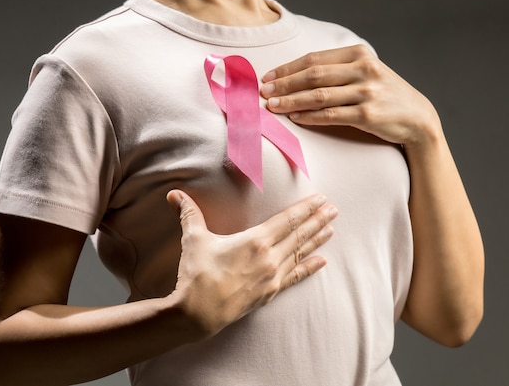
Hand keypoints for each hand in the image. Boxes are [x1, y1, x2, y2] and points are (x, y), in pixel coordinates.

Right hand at [166, 190, 336, 336]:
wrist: (197, 313)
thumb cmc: (197, 274)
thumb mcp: (194, 239)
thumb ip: (189, 213)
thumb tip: (174, 194)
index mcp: (255, 240)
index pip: (288, 219)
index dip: (306, 208)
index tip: (321, 199)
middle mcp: (269, 258)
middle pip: (299, 235)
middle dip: (317, 220)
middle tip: (334, 209)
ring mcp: (272, 277)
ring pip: (300, 254)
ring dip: (317, 240)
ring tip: (331, 229)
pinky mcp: (270, 293)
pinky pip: (295, 277)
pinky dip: (309, 268)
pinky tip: (322, 261)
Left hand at [261, 44, 441, 148]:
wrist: (417, 117)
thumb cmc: (384, 95)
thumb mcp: (366, 73)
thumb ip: (338, 69)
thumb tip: (296, 76)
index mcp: (359, 54)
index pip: (314, 58)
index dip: (287, 68)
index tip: (268, 77)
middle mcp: (363, 69)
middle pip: (313, 75)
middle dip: (285, 84)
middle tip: (263, 92)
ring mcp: (366, 91)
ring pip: (319, 95)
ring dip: (292, 101)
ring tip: (273, 106)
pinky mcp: (368, 114)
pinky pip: (331, 114)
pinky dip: (310, 116)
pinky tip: (295, 118)